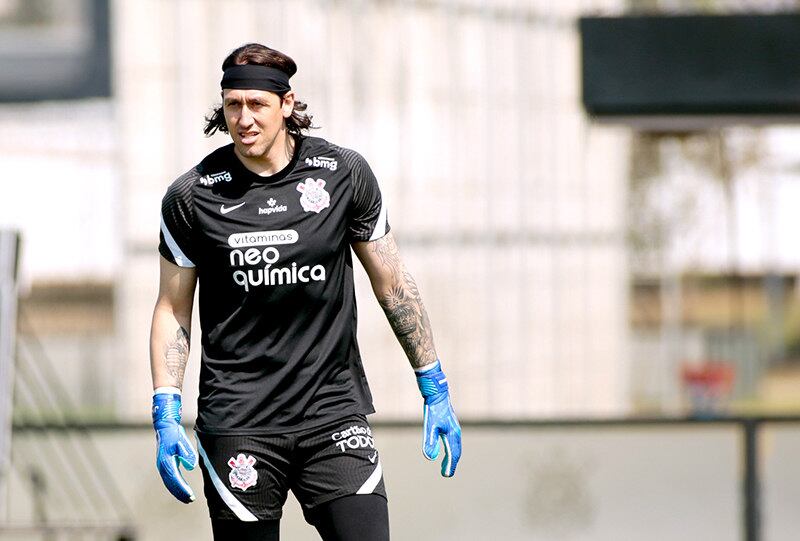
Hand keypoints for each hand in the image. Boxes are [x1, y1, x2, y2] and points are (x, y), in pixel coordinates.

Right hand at [152, 389, 197, 502]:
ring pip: (170, 482)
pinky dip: (176, 485)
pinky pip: (170, 478)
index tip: (190, 495)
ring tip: (187, 498)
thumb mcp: (181, 441)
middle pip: (171, 484)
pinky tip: (183, 489)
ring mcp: (163, 465)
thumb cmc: (173, 433)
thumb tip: (191, 466)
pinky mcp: (165, 464)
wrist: (164, 426)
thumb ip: (186, 453)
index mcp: (166, 461)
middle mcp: (162, 466)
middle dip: (180, 493)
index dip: (182, 488)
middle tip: (190, 500)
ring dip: (178, 491)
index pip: (174, 479)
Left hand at [415, 361, 461, 476]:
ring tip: (445, 464)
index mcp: (453, 433)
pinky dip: (450, 448)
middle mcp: (456, 431)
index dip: (450, 465)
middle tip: (446, 473)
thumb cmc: (433, 408)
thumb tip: (430, 458)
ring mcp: (454, 427)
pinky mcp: (449, 423)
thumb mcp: (430, 425)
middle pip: (456, 451)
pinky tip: (444, 448)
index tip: (446, 475)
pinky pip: (452, 440)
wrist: (437, 392)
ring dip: (451, 456)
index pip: (453, 454)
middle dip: (451, 463)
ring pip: (455, 445)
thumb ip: (430, 441)